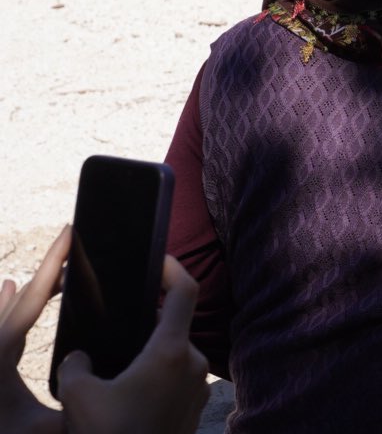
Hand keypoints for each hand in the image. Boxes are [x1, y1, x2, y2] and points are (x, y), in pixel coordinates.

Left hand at [0, 226, 69, 433]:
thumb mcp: (49, 427)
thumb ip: (76, 401)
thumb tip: (105, 378)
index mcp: (0, 353)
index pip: (32, 299)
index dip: (53, 264)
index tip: (68, 232)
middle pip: (22, 298)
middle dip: (50, 269)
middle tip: (76, 242)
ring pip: (10, 309)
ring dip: (33, 285)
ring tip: (56, 264)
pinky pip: (1, 323)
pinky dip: (11, 303)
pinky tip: (9, 286)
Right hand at [56, 256, 209, 433]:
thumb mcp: (76, 396)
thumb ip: (76, 364)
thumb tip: (82, 357)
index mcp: (171, 351)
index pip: (185, 291)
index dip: (173, 267)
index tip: (158, 258)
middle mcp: (193, 364)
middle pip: (176, 325)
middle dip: (150, 322)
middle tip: (122, 321)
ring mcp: (198, 387)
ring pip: (175, 354)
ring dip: (152, 353)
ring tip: (121, 362)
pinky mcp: (195, 407)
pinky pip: (178, 379)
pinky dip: (158, 376)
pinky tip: (131, 390)